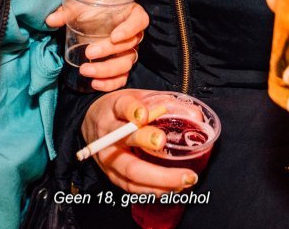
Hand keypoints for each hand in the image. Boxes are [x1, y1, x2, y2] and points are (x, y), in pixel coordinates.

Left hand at [47, 3, 148, 90]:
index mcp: (130, 14)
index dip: (130, 29)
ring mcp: (129, 52)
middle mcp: (133, 34)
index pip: (140, 20)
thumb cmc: (91, 9)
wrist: (91, 20)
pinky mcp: (121, 67)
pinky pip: (121, 78)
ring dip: (106, 70)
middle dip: (108, 51)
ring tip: (86, 71)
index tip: (114, 36)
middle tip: (89, 52)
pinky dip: (110, 84)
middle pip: (129, 46)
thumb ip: (66, 12)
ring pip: (125, 64)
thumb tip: (50, 20)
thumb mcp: (79, 5)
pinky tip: (94, 84)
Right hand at [81, 89, 197, 194]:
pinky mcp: (112, 175)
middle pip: (125, 140)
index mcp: (115, 108)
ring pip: (130, 170)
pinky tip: (173, 188)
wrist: (93, 124)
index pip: (122, 107)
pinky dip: (154, 190)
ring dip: (159, 178)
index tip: (144, 115)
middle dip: (146, 141)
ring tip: (185, 178)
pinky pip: (132, 187)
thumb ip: (167, 104)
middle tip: (165, 143)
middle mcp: (108, 134)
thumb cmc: (123, 111)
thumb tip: (196, 116)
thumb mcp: (141, 98)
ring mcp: (108, 158)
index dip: (132, 111)